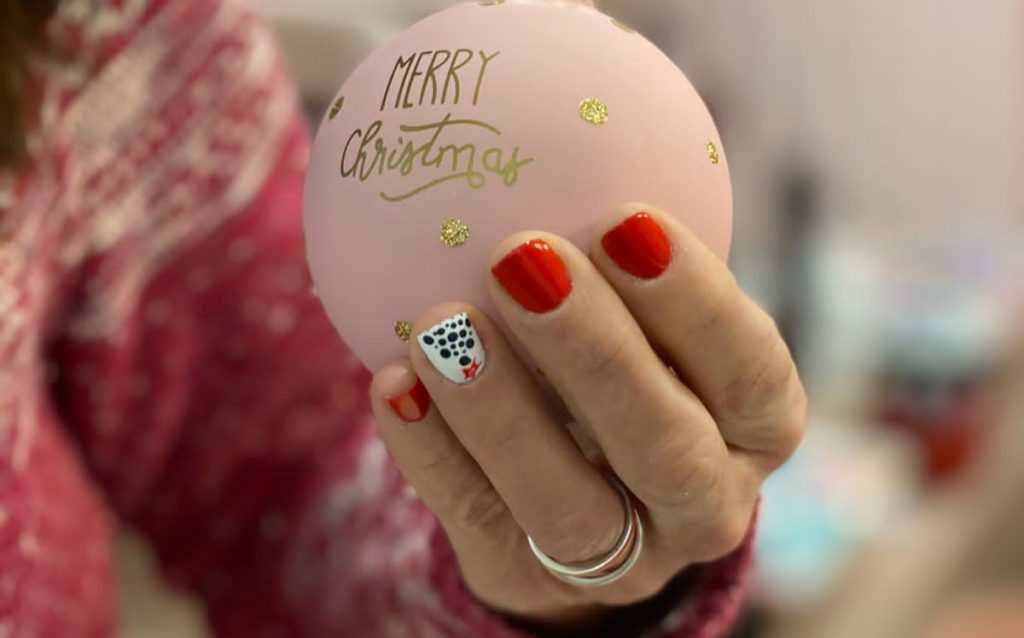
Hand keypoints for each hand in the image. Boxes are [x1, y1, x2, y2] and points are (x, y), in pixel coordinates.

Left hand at [370, 204, 805, 627]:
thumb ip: (630, 261)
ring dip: (502, 413)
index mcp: (756, 425)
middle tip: (523, 257)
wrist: (589, 497)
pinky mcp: (534, 578)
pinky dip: (433, 455)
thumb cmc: (629, 373)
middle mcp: (705, 501)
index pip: (749, 369)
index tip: (625, 218)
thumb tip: (559, 130)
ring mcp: (624, 558)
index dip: (695, 300)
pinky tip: (392, 384)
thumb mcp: (655, 321)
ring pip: (570, 504)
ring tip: (439, 325)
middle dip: (595, 352)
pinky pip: (480, 523)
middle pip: (665, 445)